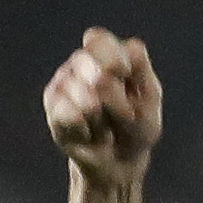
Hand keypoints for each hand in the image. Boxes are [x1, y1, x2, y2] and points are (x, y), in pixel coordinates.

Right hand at [46, 28, 161, 188]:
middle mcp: (80, 62)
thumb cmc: (137, 126)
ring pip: (84, 97)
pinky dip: (87, 130)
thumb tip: (132, 46)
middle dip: (115, 99)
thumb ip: (143, 71)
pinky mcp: (52, 108)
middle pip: (93, 70)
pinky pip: (70, 115)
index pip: (97, 40)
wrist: (120, 162)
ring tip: (104, 125)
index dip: (113, 60)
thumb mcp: (150, 100)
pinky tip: (89, 133)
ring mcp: (63, 83)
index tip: (126, 76)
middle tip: (124, 113)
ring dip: (102, 120)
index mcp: (106, 53)